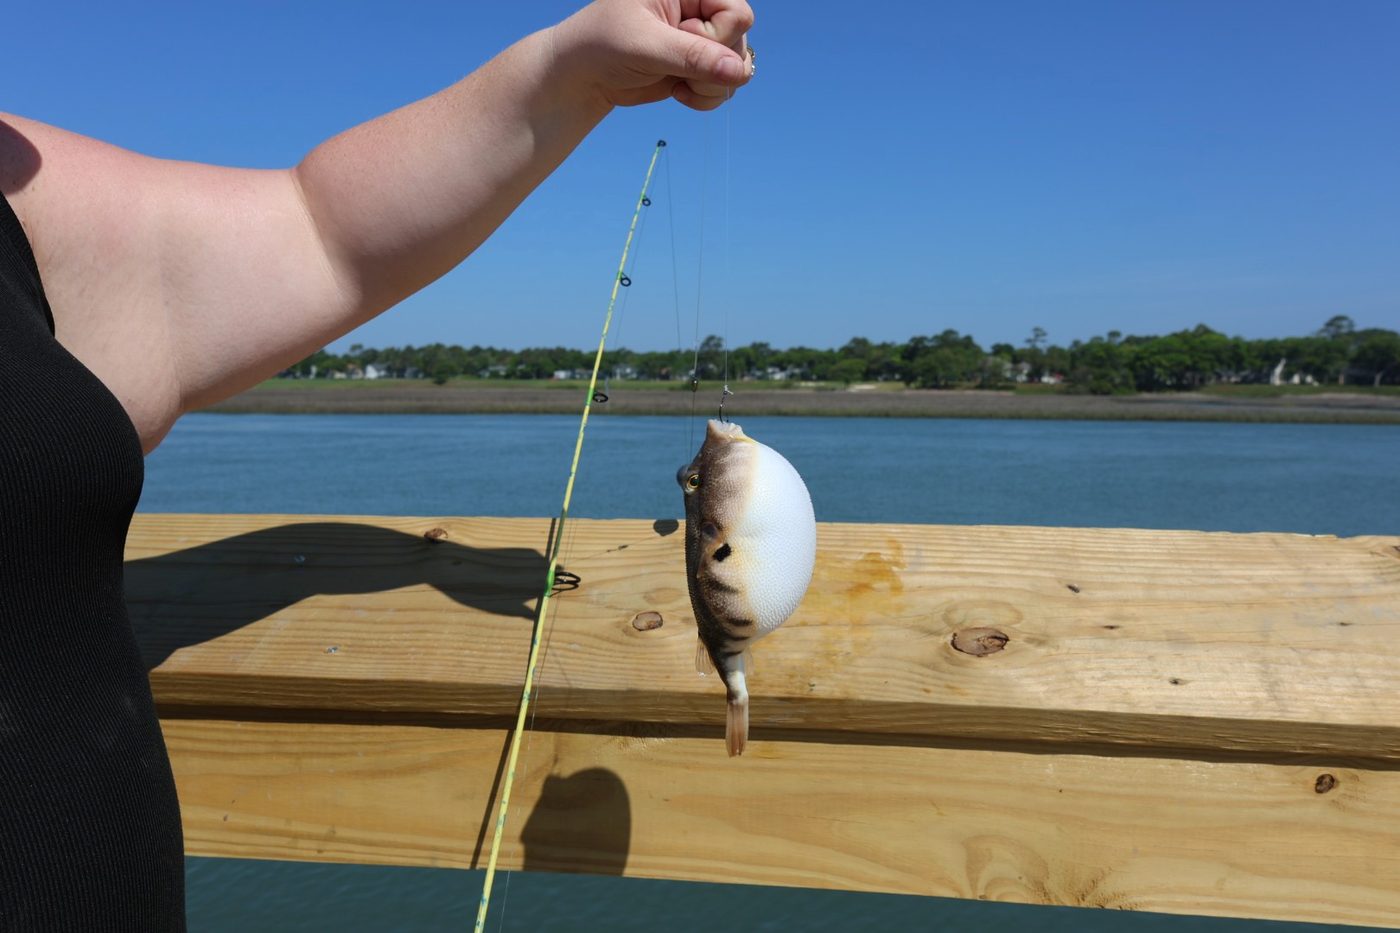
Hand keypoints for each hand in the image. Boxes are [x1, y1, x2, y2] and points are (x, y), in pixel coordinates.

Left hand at [554, 0, 754, 111]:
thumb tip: (739, 73)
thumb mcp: (647, 46)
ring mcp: (699, 40)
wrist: (582, 75)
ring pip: (737, 65)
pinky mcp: (695, 66)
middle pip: (740, 40)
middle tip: (678, 71)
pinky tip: (680, 94)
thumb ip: (694, 57)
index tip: (680, 40)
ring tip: (680, 87)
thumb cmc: (603, 46)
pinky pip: (724, 85)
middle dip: (715, 66)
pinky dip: (708, 97)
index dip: (717, 36)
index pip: (737, 13)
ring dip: (713, 86)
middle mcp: (698, 9)